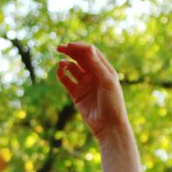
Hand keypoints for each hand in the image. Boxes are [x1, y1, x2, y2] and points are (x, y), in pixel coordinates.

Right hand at [56, 42, 139, 171]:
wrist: (109, 125)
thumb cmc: (112, 103)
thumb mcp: (107, 81)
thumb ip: (97, 65)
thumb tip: (88, 47)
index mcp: (104, 69)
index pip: (90, 52)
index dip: (79, 47)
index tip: (69, 45)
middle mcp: (94, 75)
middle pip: (80, 58)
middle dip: (70, 51)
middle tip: (59, 47)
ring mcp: (85, 84)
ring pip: (72, 68)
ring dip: (66, 63)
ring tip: (61, 64)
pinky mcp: (77, 94)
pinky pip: (66, 81)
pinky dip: (61, 75)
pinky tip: (59, 71)